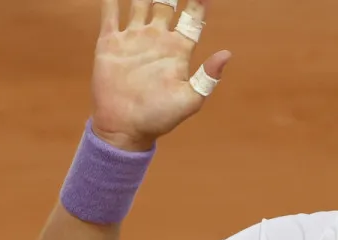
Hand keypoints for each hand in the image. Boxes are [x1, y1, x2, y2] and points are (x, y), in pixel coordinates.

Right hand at [92, 0, 232, 150]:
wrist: (123, 128)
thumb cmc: (159, 118)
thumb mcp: (189, 100)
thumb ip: (207, 77)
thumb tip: (226, 54)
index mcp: (177, 49)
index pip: (192, 18)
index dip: (198, 2)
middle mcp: (156, 39)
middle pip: (166, 3)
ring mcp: (133, 38)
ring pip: (139, 3)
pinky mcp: (110, 43)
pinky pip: (110, 14)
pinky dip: (111, 0)